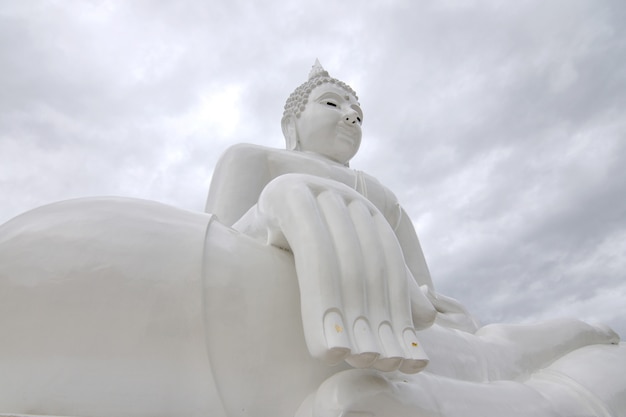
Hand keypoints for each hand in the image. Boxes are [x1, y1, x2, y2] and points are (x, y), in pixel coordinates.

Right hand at [235, 173, 430, 372]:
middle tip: (378, 363)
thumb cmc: (287, 252)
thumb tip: (429, 317)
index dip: (399, 312)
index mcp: (365, 211)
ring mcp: (318, 191)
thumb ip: (380, 286)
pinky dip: (324, 304)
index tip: (408, 356)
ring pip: (343, 265)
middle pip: (370, 266)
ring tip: (352, 361)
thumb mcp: (337, 269)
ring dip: (351, 319)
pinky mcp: (288, 196)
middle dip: (376, 320)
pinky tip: (327, 346)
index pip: (389, 265)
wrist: (243, 225)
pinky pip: (313, 255)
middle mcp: (346, 197)